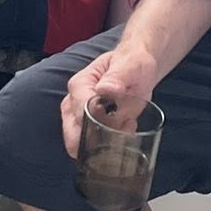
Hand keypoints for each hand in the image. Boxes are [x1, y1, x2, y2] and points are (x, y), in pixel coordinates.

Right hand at [61, 43, 158, 157]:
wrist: (137, 69)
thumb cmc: (132, 64)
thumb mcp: (130, 65)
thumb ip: (117, 76)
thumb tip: (105, 89)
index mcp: (79, 85)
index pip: (80, 114)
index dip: (102, 123)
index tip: (126, 119)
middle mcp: (72, 104)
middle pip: (74, 136)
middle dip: (101, 141)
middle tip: (127, 125)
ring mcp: (77, 118)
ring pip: (83, 145)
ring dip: (108, 142)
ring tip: (128, 123)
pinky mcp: (88, 128)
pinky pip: (93, 147)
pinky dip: (112, 143)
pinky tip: (126, 127)